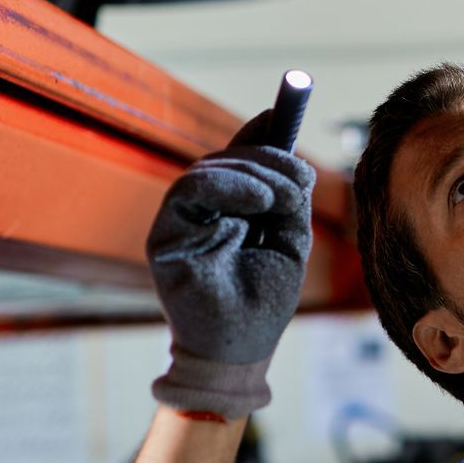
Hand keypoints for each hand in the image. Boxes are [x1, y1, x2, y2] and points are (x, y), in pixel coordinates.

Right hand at [146, 111, 316, 417]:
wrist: (241, 350)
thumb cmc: (264, 302)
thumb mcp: (291, 239)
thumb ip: (289, 196)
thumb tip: (290, 151)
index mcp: (230, 211)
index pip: (239, 159)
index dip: (258, 132)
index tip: (282, 111)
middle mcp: (202, 212)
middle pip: (227, 158)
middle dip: (268, 156)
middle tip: (299, 175)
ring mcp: (181, 222)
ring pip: (209, 169)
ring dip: (254, 172)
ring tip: (282, 197)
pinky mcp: (165, 236)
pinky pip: (189, 190)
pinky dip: (227, 185)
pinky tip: (257, 200)